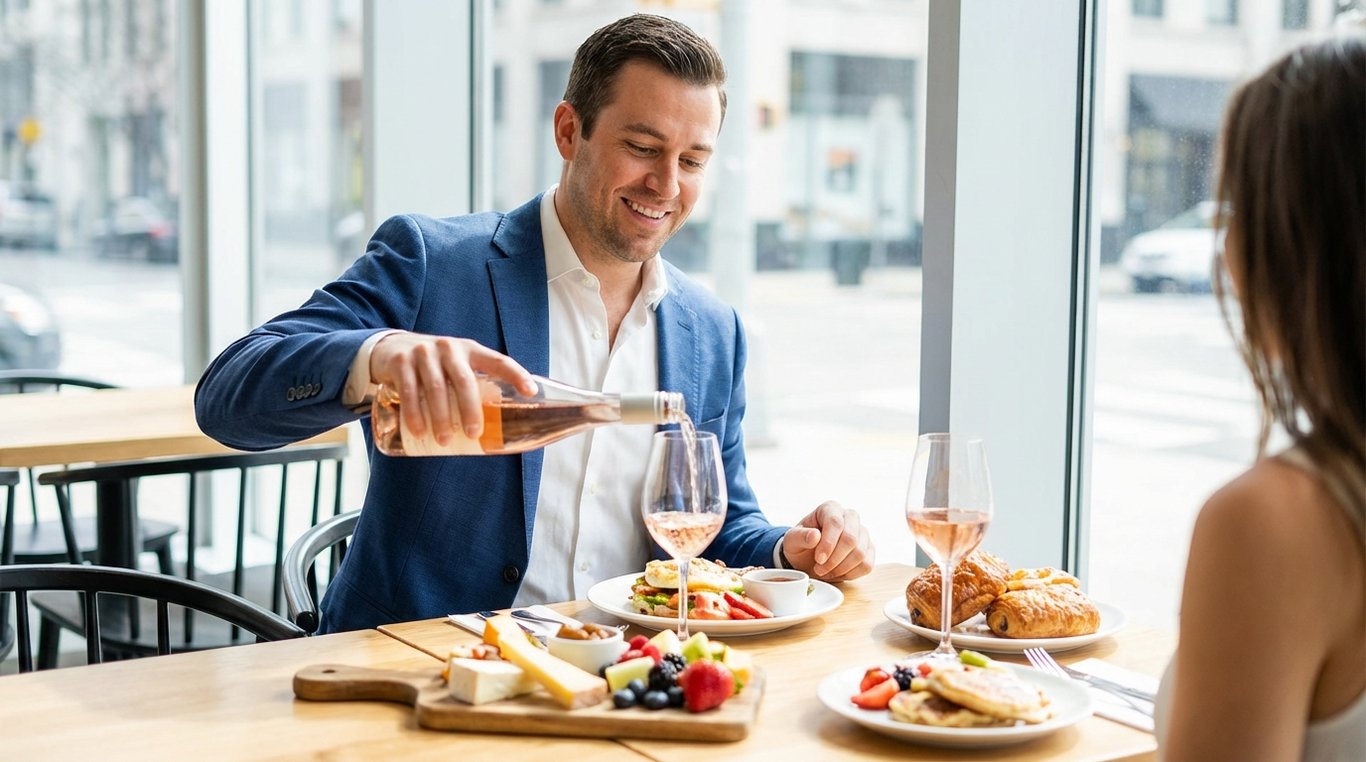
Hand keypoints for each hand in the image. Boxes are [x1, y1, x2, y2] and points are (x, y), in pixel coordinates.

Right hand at [370, 333, 535, 443]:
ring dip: (441, 418)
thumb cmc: (434, 365)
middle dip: (470, 409)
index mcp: (470, 350)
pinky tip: (418, 430)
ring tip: (445, 441)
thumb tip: (498, 423)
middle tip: (474, 434)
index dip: (516, 375)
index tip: (531, 392)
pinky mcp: (401, 362)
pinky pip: (409, 390)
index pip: (498, 360)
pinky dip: (414, 413)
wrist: (391, 348)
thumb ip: (473, 384)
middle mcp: (449, 348)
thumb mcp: (455, 366)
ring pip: (436, 388)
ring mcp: (424, 353)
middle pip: (465, 380)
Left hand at [780, 501, 874, 580]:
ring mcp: (862, 533)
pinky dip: (851, 574)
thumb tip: (815, 535)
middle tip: (819, 569)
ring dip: (841, 568)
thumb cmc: (801, 545)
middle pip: (851, 538)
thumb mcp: (792, 541)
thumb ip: (800, 537)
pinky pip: (866, 565)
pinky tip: (837, 573)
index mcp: (830, 509)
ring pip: (860, 553)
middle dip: (834, 559)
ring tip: (825, 572)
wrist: (808, 558)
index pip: (835, 522)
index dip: (828, 543)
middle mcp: (850, 517)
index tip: (818, 559)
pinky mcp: (869, 549)